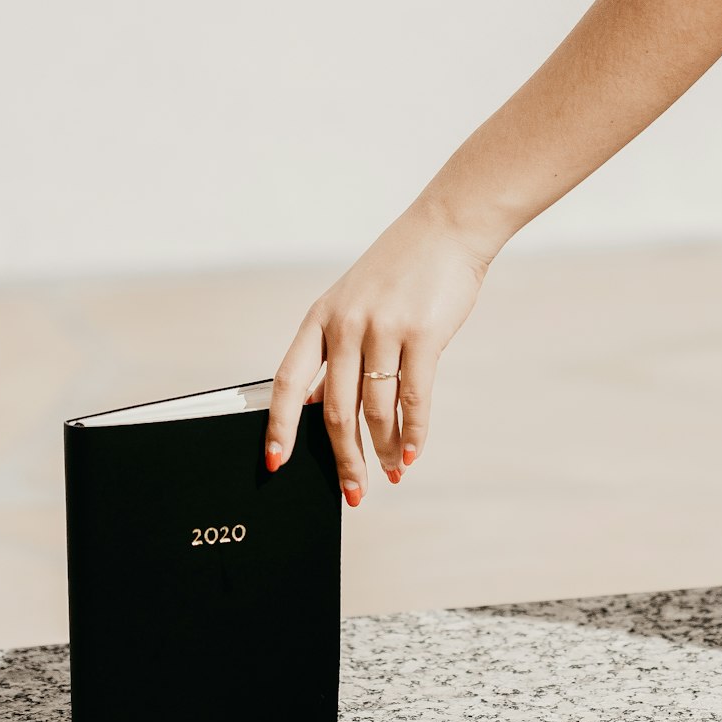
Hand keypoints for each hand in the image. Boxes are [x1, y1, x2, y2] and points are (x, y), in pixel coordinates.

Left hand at [265, 198, 492, 504]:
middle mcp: (345, 325)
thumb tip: (327, 411)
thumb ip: (339, 353)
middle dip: (344, 459)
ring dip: (384, 449)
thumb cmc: (400, 271)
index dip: (280, 427)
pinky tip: (411, 453)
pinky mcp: (422, 335)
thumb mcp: (353, 304)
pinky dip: (413, 434)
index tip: (275, 462)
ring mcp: (383, 330)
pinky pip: (413, 400)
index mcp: (320, 320)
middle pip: (336, 411)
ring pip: (376, 411)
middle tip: (353, 492)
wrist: (446, 229)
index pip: (288, 383)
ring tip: (391, 471)